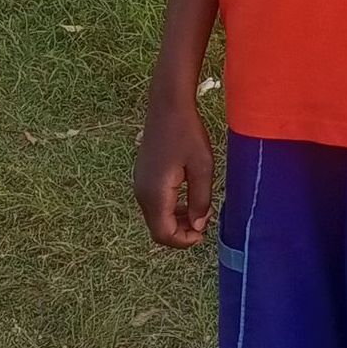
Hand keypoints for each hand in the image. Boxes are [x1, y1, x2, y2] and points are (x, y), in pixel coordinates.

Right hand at [133, 92, 214, 248]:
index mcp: (155, 194)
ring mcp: (140, 184)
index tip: (204, 232)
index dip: (184, 241)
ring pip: (156, 217)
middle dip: (182, 232)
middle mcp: (142, 193)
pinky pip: (155, 203)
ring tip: (202, 208)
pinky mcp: (143, 176)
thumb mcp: (203, 167)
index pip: (164, 234)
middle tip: (206, 218)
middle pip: (158, 229)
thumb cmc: (188, 133)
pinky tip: (189, 197)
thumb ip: (200, 200)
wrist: (168, 106)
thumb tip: (197, 227)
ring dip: (178, 220)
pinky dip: (171, 207)